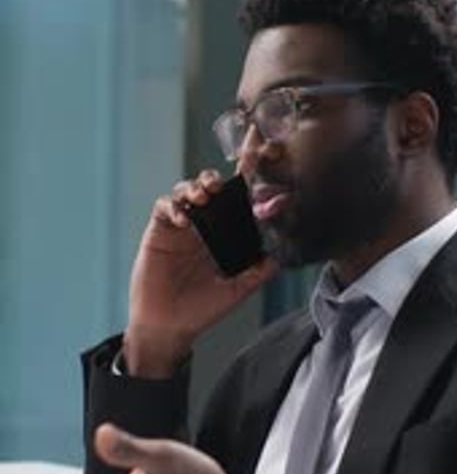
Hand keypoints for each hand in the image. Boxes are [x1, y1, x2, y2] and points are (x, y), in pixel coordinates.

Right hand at [125, 169, 277, 376]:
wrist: (169, 326)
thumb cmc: (201, 309)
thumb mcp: (237, 291)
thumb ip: (258, 273)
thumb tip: (280, 257)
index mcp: (225, 234)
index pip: (238, 199)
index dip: (246, 172)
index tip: (258, 147)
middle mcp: (204, 226)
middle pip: (211, 187)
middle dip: (216, 177)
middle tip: (221, 185)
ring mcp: (181, 226)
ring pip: (187, 190)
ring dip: (196, 186)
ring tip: (203, 196)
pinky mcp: (159, 231)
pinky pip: (165, 207)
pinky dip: (173, 206)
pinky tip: (183, 219)